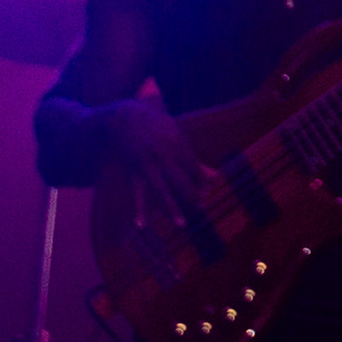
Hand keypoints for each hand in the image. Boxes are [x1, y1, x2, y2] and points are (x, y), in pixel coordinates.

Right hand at [100, 99, 209, 228]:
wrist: (124, 117)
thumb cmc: (156, 126)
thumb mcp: (177, 137)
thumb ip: (195, 160)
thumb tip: (217, 177)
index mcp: (177, 144)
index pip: (194, 168)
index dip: (201, 182)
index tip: (207, 193)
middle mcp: (164, 156)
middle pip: (182, 181)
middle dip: (192, 196)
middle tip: (201, 208)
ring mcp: (147, 165)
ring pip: (162, 191)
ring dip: (172, 210)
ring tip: (182, 225)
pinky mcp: (133, 172)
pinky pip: (137, 194)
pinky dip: (139, 210)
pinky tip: (141, 225)